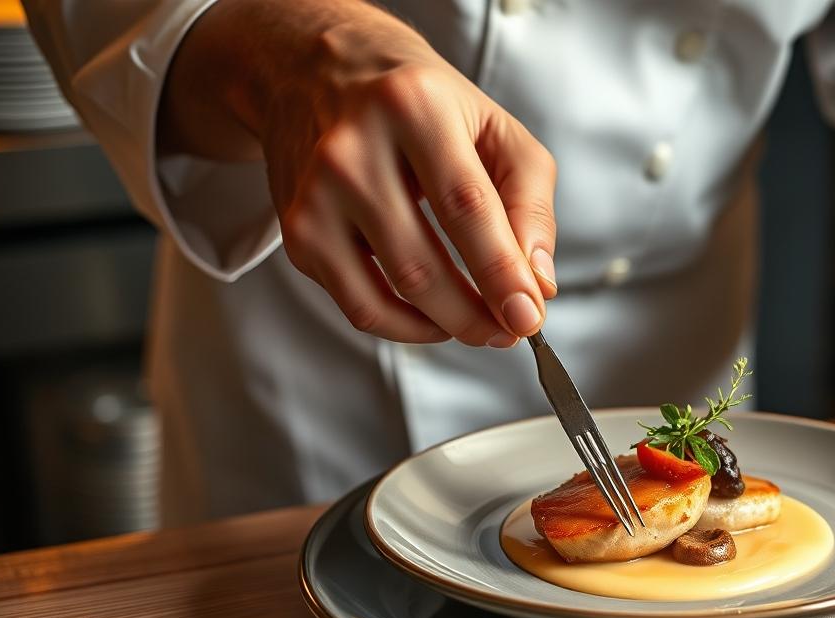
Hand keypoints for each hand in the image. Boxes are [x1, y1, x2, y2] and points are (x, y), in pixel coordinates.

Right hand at [160, 0, 556, 346]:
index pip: (466, 207)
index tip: (529, 315)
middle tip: (512, 329)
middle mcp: (352, 148)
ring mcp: (315, 193)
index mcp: (412, 107)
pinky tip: (436, 316)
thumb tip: (537, 281)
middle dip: (477, 314)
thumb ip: (529, 201)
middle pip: (421, 264)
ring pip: (388, 294)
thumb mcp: (493, 126)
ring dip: (447, 325)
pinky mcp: (297, 230)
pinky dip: (406, 325)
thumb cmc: (420, 104)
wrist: (320, 71)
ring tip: (483, 325)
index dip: (502, 271)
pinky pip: (358, 305)